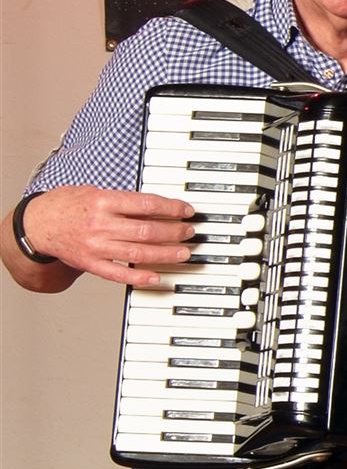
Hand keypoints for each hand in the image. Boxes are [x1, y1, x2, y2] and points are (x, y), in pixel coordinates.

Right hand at [19, 186, 194, 286]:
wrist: (36, 225)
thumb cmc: (66, 205)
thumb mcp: (95, 192)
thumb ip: (123, 200)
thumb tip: (156, 206)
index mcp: (102, 202)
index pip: (146, 204)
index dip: (171, 208)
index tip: (186, 210)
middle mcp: (100, 225)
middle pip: (146, 230)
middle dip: (174, 231)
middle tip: (189, 232)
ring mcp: (95, 247)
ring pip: (137, 252)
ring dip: (165, 253)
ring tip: (183, 252)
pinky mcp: (89, 263)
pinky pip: (117, 273)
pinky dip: (139, 277)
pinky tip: (157, 276)